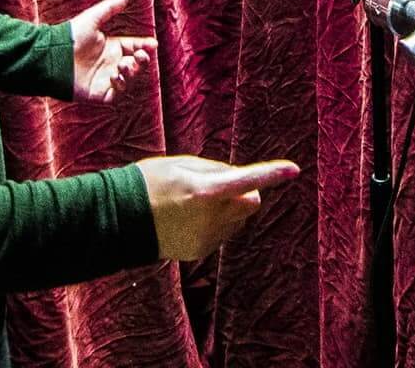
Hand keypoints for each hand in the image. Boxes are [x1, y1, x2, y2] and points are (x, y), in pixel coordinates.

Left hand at [70, 0, 157, 103]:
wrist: (54, 56)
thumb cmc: (71, 36)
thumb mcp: (93, 18)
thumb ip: (110, 7)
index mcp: (111, 47)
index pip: (134, 47)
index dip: (145, 46)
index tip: (153, 44)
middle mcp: (110, 63)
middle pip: (136, 64)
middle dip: (142, 60)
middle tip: (141, 55)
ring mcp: (106, 79)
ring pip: (129, 79)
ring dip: (132, 72)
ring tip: (124, 64)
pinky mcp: (99, 93)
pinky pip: (117, 93)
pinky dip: (120, 85)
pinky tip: (114, 75)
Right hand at [136, 156, 301, 260]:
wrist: (121, 219)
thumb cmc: (150, 182)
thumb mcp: (181, 164)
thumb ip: (215, 170)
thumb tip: (240, 180)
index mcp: (205, 190)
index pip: (248, 180)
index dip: (272, 173)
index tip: (294, 169)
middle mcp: (211, 217)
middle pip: (251, 202)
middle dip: (246, 193)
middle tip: (219, 186)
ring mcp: (207, 237)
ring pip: (237, 219)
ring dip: (228, 209)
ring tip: (194, 202)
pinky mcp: (201, 250)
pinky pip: (221, 233)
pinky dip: (214, 224)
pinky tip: (188, 219)